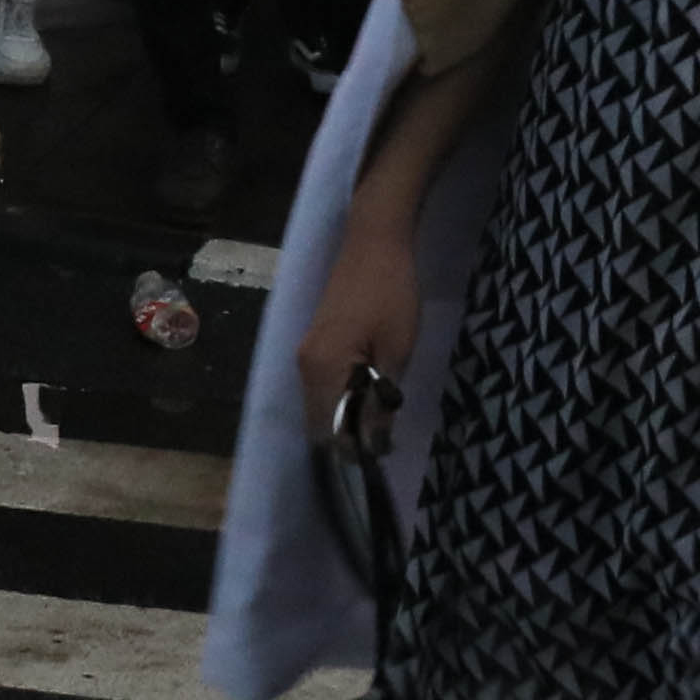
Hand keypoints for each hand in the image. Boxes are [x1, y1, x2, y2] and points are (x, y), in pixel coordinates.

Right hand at [295, 195, 424, 440]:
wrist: (375, 242)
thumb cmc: (391, 294)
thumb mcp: (395, 351)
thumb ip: (380, 402)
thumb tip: (372, 445)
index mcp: (321, 370)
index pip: (327, 432)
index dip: (353, 452)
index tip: (382, 457)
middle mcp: (304, 367)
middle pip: (319, 423)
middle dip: (348, 439)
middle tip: (386, 442)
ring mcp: (306, 355)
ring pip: (320, 406)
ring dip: (346, 420)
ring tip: (381, 423)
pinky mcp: (315, 346)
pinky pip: (323, 388)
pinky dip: (342, 401)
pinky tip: (368, 400)